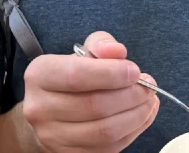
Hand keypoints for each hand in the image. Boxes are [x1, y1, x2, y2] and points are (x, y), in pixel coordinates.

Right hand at [22, 31, 159, 152]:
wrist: (47, 112)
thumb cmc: (68, 77)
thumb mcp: (81, 52)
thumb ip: (100, 45)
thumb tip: (118, 51)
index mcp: (39, 75)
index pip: (77, 76)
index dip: (110, 74)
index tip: (135, 71)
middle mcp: (40, 108)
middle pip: (94, 106)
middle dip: (130, 96)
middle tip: (148, 87)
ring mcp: (53, 136)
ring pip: (105, 131)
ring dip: (136, 116)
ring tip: (149, 101)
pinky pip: (109, 147)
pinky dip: (132, 131)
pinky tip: (142, 116)